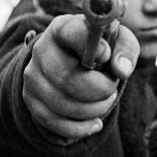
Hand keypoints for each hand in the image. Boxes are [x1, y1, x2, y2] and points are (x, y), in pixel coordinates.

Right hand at [22, 14, 138, 141]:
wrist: (78, 63)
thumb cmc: (102, 49)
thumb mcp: (119, 42)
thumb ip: (125, 50)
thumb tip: (121, 70)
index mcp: (63, 28)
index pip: (71, 34)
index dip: (93, 48)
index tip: (106, 54)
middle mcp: (41, 51)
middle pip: (68, 79)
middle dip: (100, 90)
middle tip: (112, 88)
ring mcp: (32, 77)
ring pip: (62, 105)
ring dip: (93, 110)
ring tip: (105, 102)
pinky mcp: (31, 100)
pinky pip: (54, 123)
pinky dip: (80, 128)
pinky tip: (95, 122)